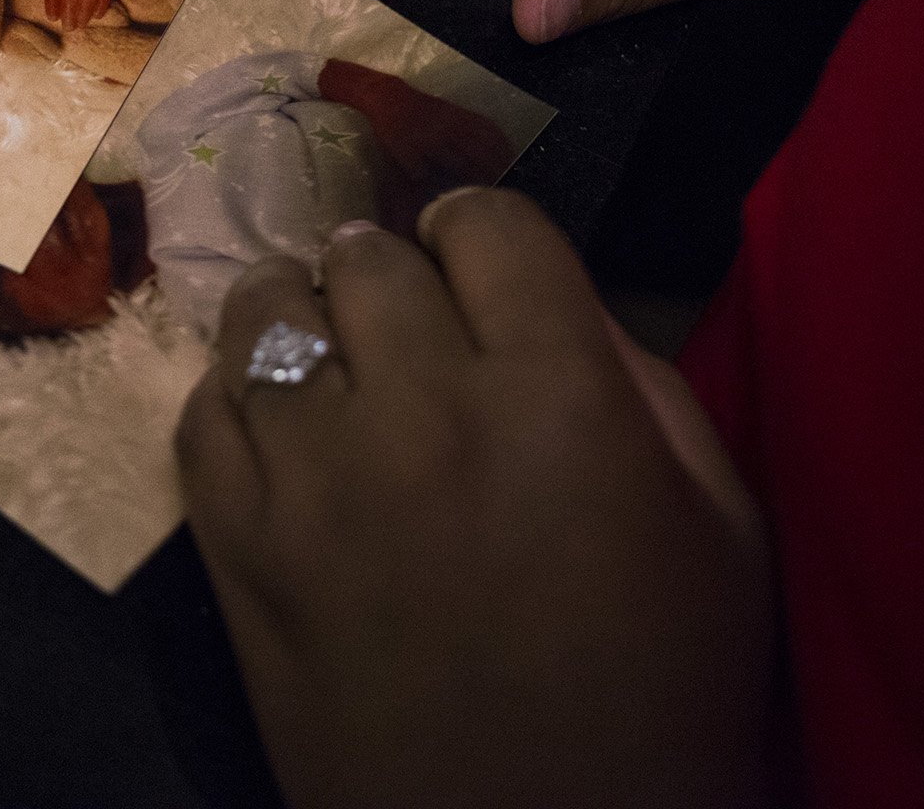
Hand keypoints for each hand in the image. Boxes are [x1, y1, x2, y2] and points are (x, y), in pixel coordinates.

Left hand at [178, 190, 772, 808]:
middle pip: (367, 258)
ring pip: (266, 312)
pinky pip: (203, 412)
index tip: (477, 265)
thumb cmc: (661, 698)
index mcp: (559, 394)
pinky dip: (237, 402)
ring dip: (302, 318)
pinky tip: (279, 429)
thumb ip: (645, 389)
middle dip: (392, 275)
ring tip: (329, 357)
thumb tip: (556, 303)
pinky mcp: (237, 546)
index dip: (482, 235)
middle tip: (406, 324)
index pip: (489, 224)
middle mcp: (425, 409)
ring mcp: (313, 476)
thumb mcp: (721, 529)